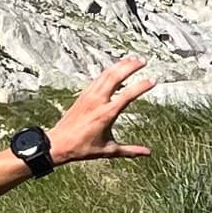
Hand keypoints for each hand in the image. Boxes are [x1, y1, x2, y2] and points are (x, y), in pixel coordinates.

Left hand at [43, 53, 158, 167]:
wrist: (59, 143)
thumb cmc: (83, 148)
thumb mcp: (109, 150)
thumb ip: (130, 150)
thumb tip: (148, 153)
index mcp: (106, 114)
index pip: (128, 95)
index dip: (141, 86)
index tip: (153, 80)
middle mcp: (98, 101)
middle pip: (116, 77)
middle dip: (130, 66)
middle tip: (143, 61)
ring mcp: (89, 96)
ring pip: (106, 74)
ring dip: (120, 65)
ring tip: (132, 59)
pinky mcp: (83, 95)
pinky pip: (98, 78)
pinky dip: (108, 71)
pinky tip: (114, 68)